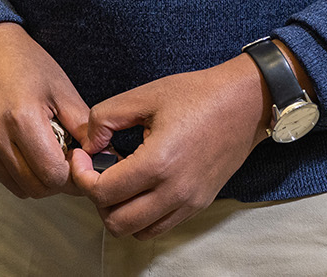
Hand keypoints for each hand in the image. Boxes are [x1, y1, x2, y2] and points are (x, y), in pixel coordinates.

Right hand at [0, 23, 90, 199]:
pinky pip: (3, 179)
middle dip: (58, 180)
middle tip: (67, 160)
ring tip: (47, 154)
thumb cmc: (29, 64)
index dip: (73, 173)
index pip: (53, 174)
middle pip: (36, 188)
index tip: (79, 158)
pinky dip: (20, 175)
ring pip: (19, 189)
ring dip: (39, 180)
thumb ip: (84, 128)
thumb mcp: (63, 90)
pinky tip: (27, 151)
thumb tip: (106, 158)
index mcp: (21, 120)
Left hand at [68, 54, 269, 239]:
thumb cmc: (197, 94)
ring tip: (120, 180)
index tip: (82, 156)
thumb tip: (88, 143)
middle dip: (97, 199)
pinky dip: (142, 216)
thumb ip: (105, 117)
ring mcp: (189, 202)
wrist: (244, 103)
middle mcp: (175, 191)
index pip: (103, 192)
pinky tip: (141, 186)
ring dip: (119, 212)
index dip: (81, 175)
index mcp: (158, 163)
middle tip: (98, 170)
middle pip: (117, 222)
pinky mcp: (199, 205)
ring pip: (138, 232)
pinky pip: (160, 227)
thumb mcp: (144, 95)